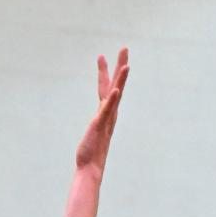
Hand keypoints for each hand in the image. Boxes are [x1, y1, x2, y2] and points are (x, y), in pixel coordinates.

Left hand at [75, 49, 128, 174]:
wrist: (90, 168)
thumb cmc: (89, 153)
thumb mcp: (92, 133)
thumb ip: (95, 126)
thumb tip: (94, 122)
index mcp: (106, 113)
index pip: (108, 88)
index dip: (106, 72)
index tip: (103, 56)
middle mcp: (109, 114)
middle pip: (116, 85)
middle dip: (120, 67)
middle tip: (124, 48)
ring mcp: (106, 119)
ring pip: (115, 96)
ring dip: (120, 80)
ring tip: (126, 65)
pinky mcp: (100, 126)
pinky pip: (106, 111)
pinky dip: (111, 100)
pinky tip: (114, 90)